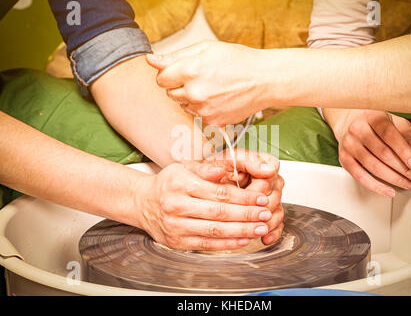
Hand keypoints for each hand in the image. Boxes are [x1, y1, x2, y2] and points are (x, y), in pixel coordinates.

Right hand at [134, 150, 282, 249]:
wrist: (143, 203)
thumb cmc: (168, 184)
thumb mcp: (184, 167)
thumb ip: (207, 167)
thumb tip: (226, 168)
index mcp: (181, 184)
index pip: (219, 193)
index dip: (243, 198)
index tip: (260, 199)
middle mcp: (177, 206)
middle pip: (219, 213)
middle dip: (247, 215)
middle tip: (266, 214)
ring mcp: (176, 226)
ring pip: (214, 231)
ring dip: (241, 231)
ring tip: (260, 228)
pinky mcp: (177, 242)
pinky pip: (206, 245)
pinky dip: (227, 244)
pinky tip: (243, 239)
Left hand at [146, 41, 271, 124]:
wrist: (264, 80)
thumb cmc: (239, 61)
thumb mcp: (206, 48)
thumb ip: (175, 56)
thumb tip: (152, 60)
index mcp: (190, 70)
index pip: (160, 78)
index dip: (169, 73)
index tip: (179, 71)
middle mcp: (194, 92)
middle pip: (170, 94)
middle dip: (179, 86)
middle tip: (199, 78)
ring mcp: (203, 109)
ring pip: (183, 105)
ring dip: (190, 98)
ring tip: (211, 88)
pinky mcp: (211, 121)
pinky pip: (196, 115)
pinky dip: (203, 108)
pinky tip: (217, 99)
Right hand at [330, 110, 410, 197]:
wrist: (347, 122)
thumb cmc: (373, 123)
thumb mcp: (393, 121)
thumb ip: (406, 133)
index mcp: (371, 117)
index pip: (389, 135)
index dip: (403, 151)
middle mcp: (357, 130)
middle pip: (382, 153)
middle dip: (403, 169)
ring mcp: (349, 145)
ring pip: (373, 166)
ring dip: (393, 179)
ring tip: (408, 184)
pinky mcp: (344, 159)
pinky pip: (360, 176)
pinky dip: (376, 186)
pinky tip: (389, 190)